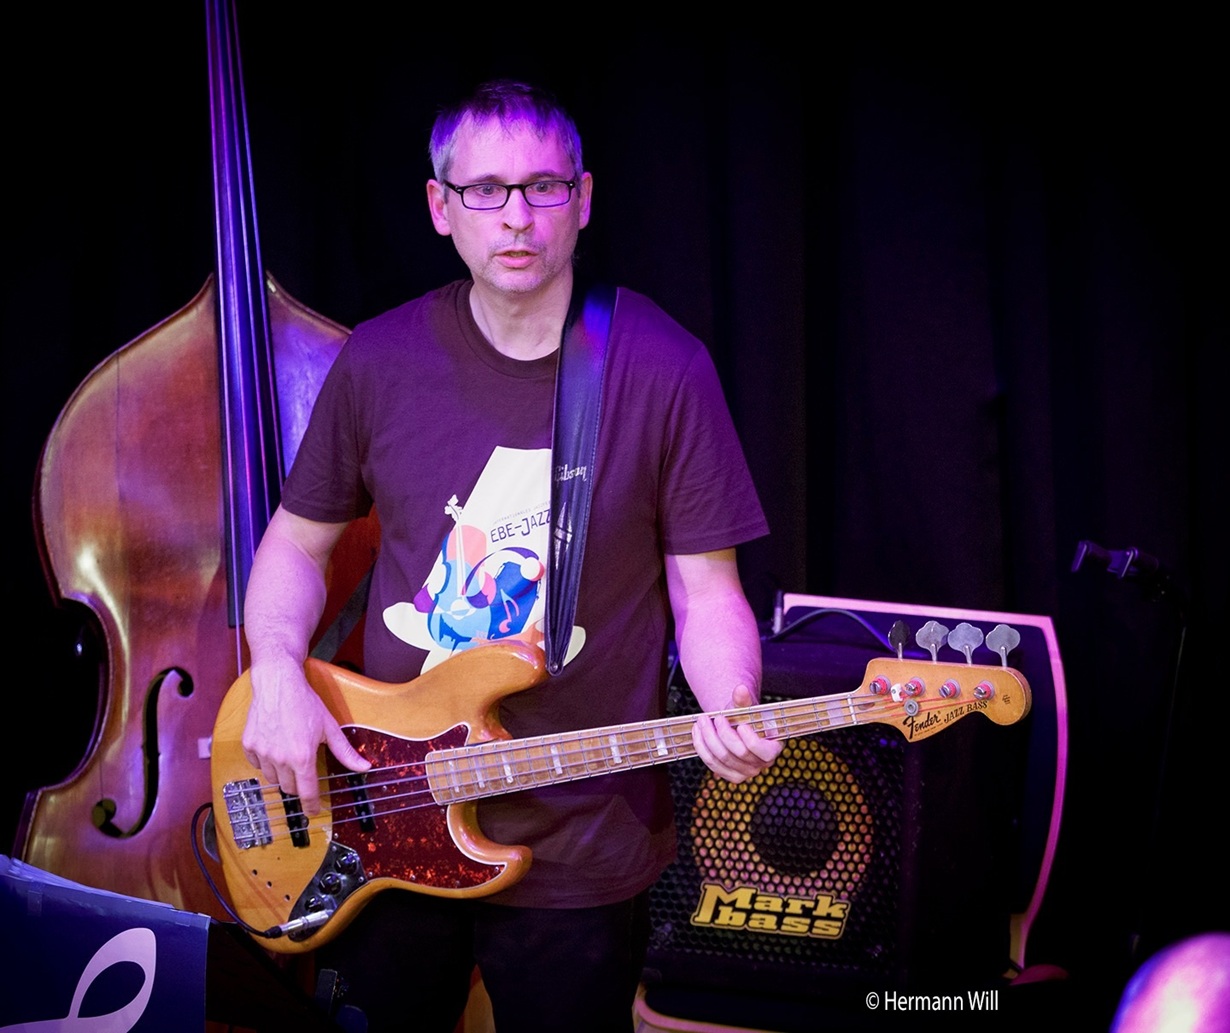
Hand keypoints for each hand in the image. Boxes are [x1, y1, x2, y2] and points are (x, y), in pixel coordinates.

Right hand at [240, 660, 370, 814]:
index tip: (313, 811)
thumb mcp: (330, 727)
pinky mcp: (249, 745)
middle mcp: (280, 759)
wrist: (278, 684)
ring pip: (272, 778)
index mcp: (302, 757)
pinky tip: (274, 746)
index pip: (307, 793)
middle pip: (289, 788)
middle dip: (298, 785)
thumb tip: (364, 767)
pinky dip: (265, 762)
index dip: (311, 805)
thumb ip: (346, 752)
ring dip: (282, 773)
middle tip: (304, 771)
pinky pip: (257, 765)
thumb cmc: (305, 703)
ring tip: (289, 754)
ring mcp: (262, 753)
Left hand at [691, 684, 782, 783]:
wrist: (737, 728)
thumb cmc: (746, 718)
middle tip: (714, 717)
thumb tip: (740, 689)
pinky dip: (702, 748)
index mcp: (772, 749)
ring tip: (701, 722)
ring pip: (721, 759)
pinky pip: (712, 765)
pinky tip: (698, 733)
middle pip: (738, 752)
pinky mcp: (730, 775)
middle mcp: (761, 765)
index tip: (739, 724)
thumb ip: (744, 700)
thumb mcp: (746, 708)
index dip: (748, 738)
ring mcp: (745, 773)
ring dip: (707, 739)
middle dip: (722, 733)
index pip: (760, 749)